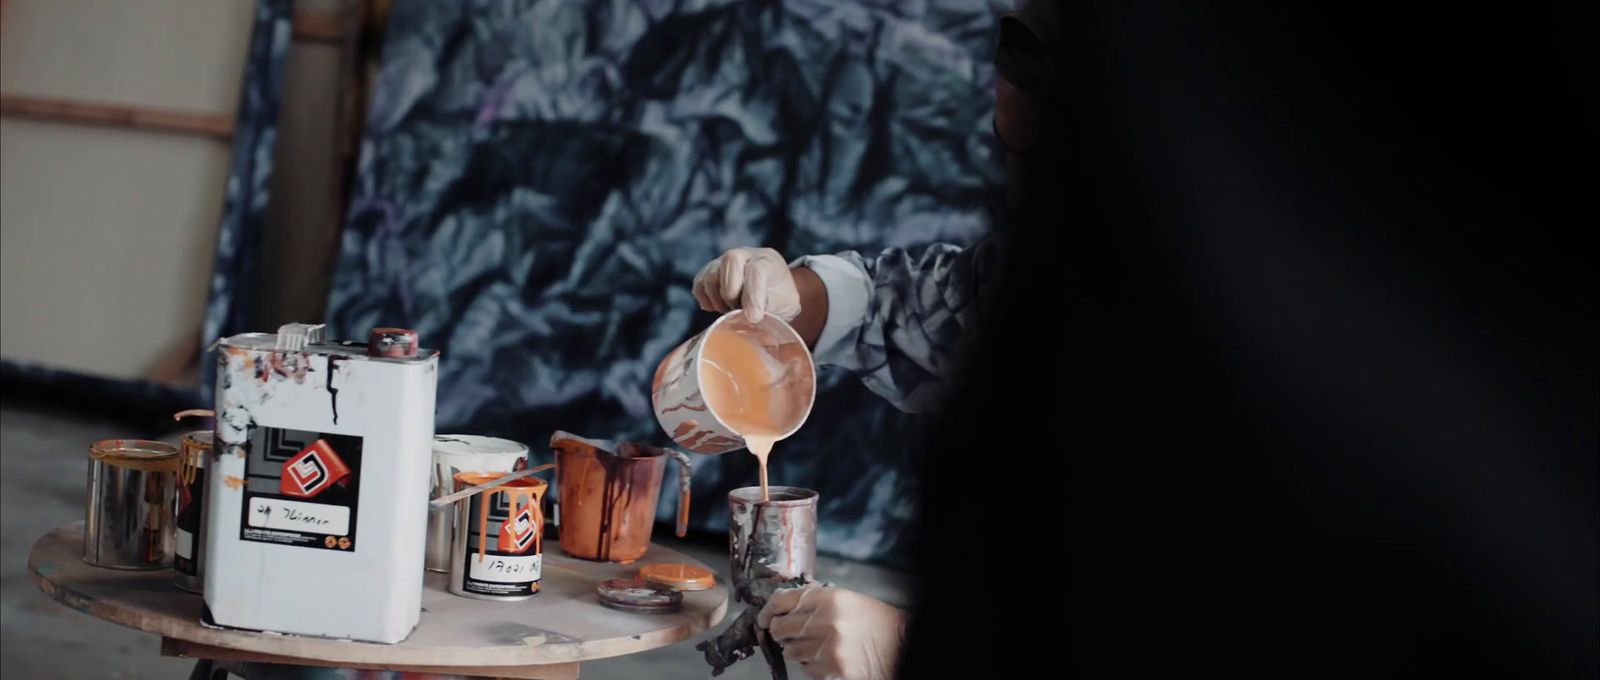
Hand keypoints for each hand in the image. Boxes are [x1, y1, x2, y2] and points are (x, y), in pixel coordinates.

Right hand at [692, 248, 801, 323]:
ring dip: (719, 300)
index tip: (753, 318)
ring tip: (732, 311)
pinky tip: (718, 308)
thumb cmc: (780, 299)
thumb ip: (772, 308)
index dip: (753, 296)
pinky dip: (706, 300)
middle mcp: (745, 254)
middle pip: (730, 261)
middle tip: (740, 312)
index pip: (757, 270)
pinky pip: (700, 285)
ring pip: (711, 276)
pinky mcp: (709, 272)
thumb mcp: (787, 306)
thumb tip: (751, 317)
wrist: (772, 291)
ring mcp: (723, 261)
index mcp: (768, 261)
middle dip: (732, 293)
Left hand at [757, 585, 906, 679]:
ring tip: (815, 646)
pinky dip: (811, 666)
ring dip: (796, 650)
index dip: (768, 609)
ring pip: (790, 652)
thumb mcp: (846, 599)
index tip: (763, 617)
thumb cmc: (874, 621)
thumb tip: (783, 604)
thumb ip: (815, 600)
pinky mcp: (832, 671)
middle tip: (786, 633)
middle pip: (779, 628)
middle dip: (779, 631)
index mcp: (829, 598)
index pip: (782, 600)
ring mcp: (828, 648)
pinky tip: (828, 659)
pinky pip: (806, 669)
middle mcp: (826, 621)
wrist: (900, 645)